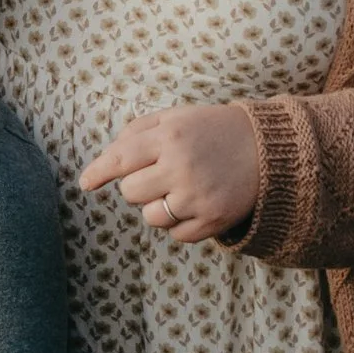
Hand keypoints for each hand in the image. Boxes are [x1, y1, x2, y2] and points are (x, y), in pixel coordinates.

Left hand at [82, 101, 259, 245]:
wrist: (268, 149)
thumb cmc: (211, 131)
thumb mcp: (175, 118)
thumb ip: (137, 132)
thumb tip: (104, 159)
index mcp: (170, 137)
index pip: (120, 159)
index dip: (98, 172)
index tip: (85, 183)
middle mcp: (182, 167)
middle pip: (130, 193)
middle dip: (137, 186)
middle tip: (160, 174)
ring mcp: (198, 197)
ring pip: (151, 217)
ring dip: (157, 207)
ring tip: (180, 189)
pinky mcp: (213, 220)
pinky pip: (176, 234)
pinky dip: (179, 224)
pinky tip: (195, 204)